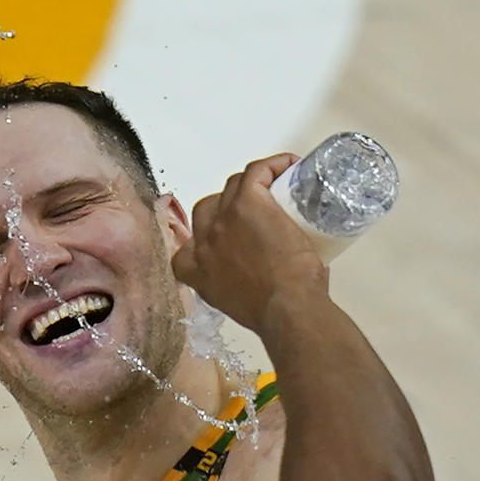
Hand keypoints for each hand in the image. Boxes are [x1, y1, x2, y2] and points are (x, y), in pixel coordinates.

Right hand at [172, 154, 328, 335]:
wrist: (286, 309)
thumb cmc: (273, 315)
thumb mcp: (238, 308)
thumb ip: (235, 291)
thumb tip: (261, 280)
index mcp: (196, 270)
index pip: (189, 245)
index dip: (207, 237)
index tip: (229, 241)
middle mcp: (203, 241)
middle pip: (209, 208)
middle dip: (229, 208)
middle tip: (259, 217)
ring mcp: (224, 218)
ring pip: (234, 186)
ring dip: (254, 185)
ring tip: (279, 194)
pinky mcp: (249, 202)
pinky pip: (258, 170)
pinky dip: (275, 166)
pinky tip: (290, 168)